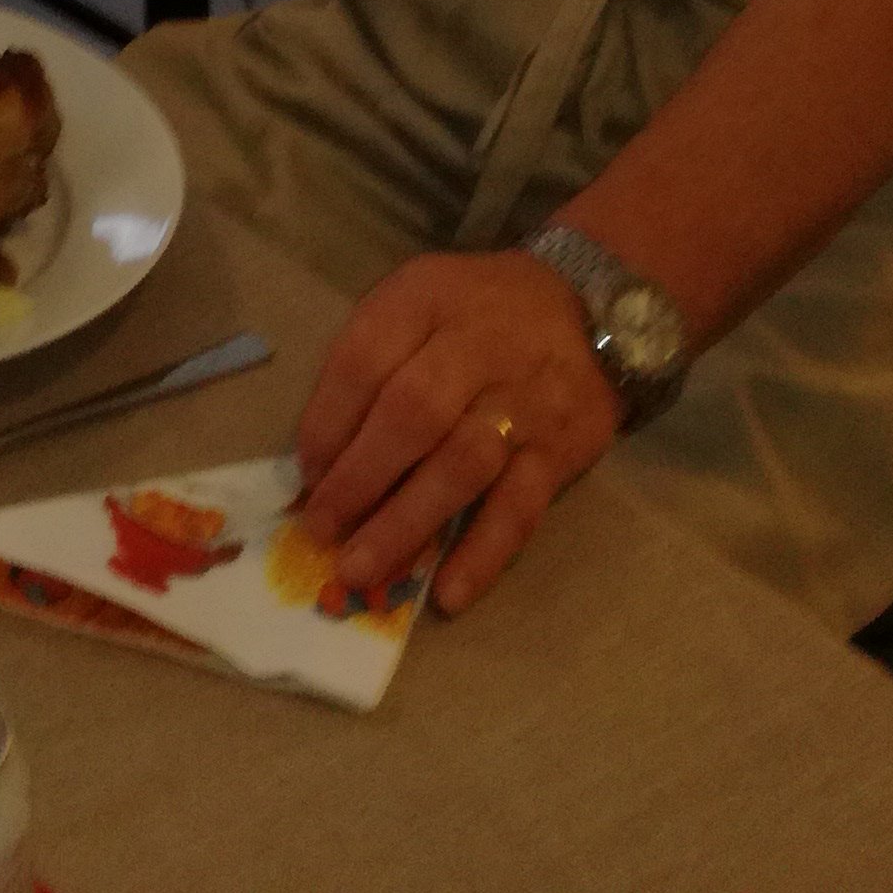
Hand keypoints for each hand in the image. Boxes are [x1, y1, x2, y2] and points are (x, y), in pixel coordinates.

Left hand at [290, 250, 621, 617]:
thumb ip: (370, 360)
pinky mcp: (560, 452)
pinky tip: (447, 592)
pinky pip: (520, 508)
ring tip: (361, 569)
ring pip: (461, 466)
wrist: (587, 310)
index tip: (305, 474)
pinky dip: (482, 552)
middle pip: (412, 415)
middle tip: (321, 531)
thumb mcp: (418, 300)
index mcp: (427, 300)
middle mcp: (477, 347)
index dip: (328, 420)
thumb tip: (320, 454)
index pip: (365, 358)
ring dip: (406, 523)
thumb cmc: (477, 313)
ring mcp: (523, 402)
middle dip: (358, 479)